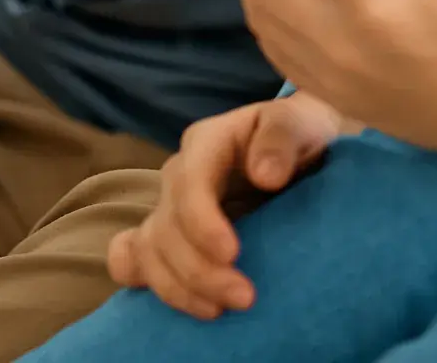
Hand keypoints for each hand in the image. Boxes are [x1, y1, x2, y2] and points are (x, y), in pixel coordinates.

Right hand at [108, 93, 345, 318]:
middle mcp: (180, 175)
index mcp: (207, 142)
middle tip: (244, 298)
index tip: (231, 254)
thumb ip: (283, 138)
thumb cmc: (302, 135)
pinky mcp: (170, 237)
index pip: (189, 182)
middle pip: (166, 227)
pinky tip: (179, 303)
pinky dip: (147, 283)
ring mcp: (170, 208)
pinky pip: (133, 259)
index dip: (201, 222)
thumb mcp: (301, 123)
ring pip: (148, 251)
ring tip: (219, 312)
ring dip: (179, 288)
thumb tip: (265, 175)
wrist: (303, 154)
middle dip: (199, 269)